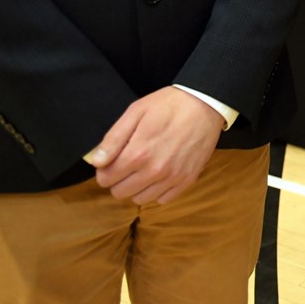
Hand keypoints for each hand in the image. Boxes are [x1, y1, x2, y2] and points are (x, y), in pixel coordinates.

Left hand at [86, 87, 224, 203]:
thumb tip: (97, 161)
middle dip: (118, 180)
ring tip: (144, 169)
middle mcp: (154, 171)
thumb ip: (114, 138)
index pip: (105, 179)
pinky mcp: (187, 180)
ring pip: (140, 199)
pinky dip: (158, 191)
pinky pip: (163, 200)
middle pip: (120, 193)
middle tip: (127, 164)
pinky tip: (160, 174)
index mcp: (138, 153)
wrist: (206, 103)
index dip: (104, 169)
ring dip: (137, 187)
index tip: (112, 160)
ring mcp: (172, 177)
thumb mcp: (136, 111)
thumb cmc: (169, 104)